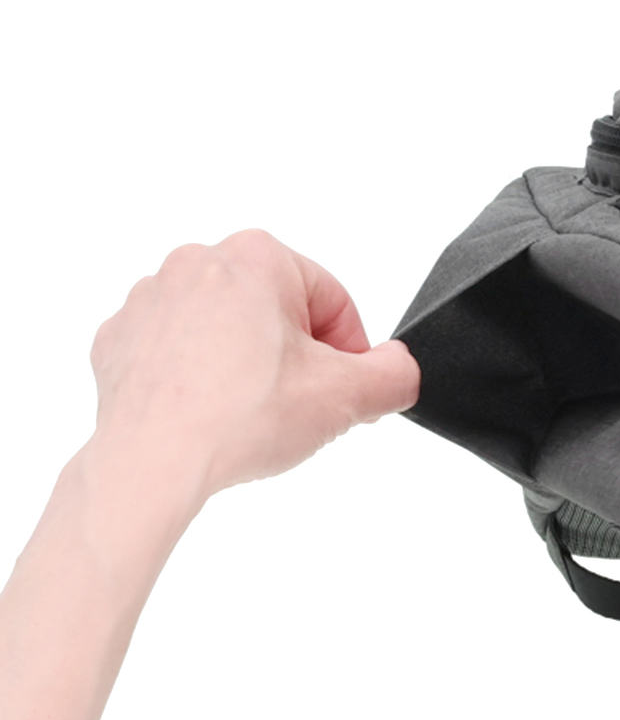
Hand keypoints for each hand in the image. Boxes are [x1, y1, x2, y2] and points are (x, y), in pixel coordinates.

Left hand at [88, 229, 419, 500]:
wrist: (151, 463)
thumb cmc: (239, 418)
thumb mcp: (348, 397)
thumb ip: (396, 375)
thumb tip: (398, 368)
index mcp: (259, 256)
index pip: (334, 301)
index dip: (350, 353)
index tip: (341, 391)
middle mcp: (199, 263)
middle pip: (279, 311)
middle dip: (296, 357)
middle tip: (297, 406)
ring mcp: (151, 299)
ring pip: (228, 330)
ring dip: (249, 366)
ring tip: (250, 414)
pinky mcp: (119, 339)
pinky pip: (179, 352)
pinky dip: (200, 379)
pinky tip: (210, 414)